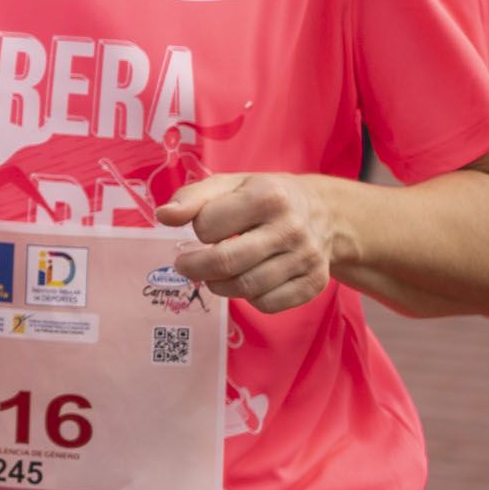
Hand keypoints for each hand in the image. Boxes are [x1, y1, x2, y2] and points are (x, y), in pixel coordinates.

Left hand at [161, 172, 346, 312]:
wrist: (324, 212)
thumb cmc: (264, 197)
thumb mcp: (229, 185)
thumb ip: (191, 197)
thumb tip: (164, 216)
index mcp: (267, 197)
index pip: (208, 226)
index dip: (198, 229)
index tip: (203, 228)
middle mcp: (291, 228)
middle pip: (225, 263)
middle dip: (195, 268)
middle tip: (185, 266)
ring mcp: (306, 258)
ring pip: (246, 288)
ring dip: (219, 285)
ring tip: (214, 275)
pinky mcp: (314, 283)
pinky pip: (269, 304)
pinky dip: (250, 299)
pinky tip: (247, 282)